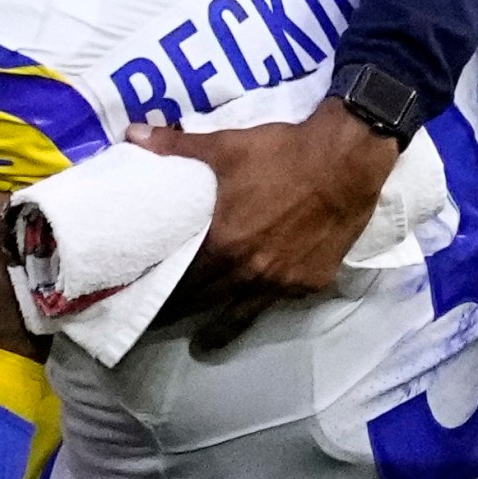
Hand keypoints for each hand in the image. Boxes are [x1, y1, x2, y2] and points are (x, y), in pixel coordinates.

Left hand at [131, 99, 398, 350]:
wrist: (346, 160)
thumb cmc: (281, 153)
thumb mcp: (226, 146)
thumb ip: (176, 147)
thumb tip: (131, 134)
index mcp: (222, 243)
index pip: (180, 281)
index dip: (160, 294)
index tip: (141, 304)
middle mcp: (248, 272)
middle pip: (206, 302)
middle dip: (183, 313)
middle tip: (162, 323)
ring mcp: (282, 282)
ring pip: (242, 315)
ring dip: (220, 329)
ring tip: (203, 343)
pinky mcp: (312, 282)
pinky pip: (283, 300)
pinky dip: (267, 302)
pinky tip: (258, 305)